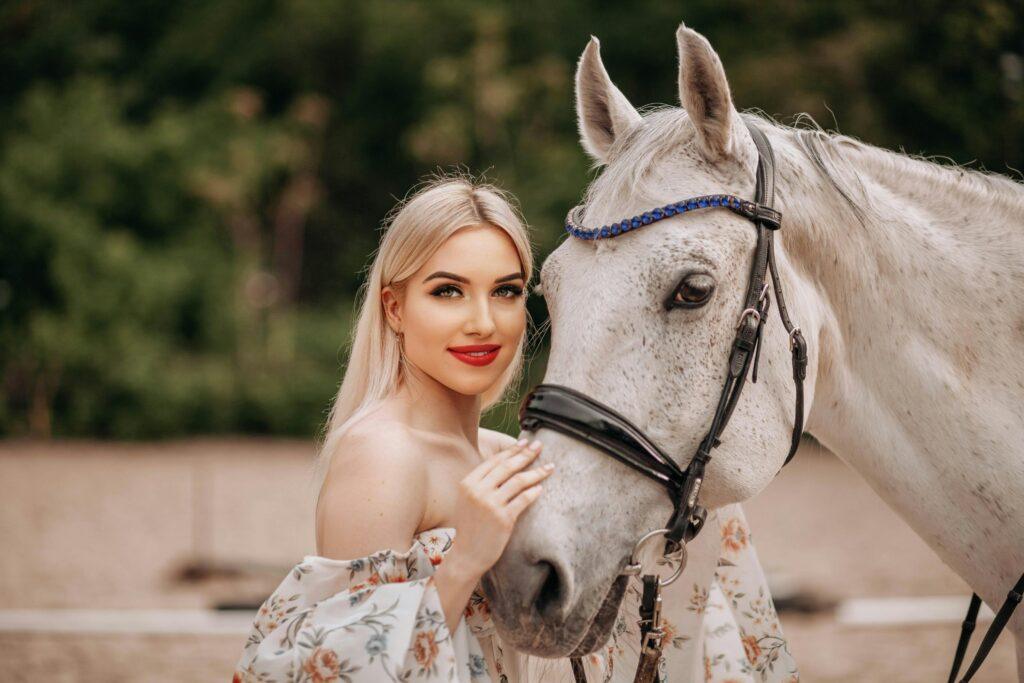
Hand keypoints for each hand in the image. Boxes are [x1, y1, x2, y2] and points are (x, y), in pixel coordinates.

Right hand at [447, 438, 552, 577]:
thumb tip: (507, 463)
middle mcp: (478, 491)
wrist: (467, 555)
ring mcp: (490, 504)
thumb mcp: (469, 499)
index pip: (494, 461)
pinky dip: (534, 492)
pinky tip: (541, 488)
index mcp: (468, 483)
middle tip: (540, 446)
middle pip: (507, 466)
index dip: (511, 450)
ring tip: (549, 467)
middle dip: (526, 454)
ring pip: (518, 481)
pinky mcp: (503, 518)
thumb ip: (483, 482)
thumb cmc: (471, 526)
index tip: (525, 442)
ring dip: (537, 472)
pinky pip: (523, 499)